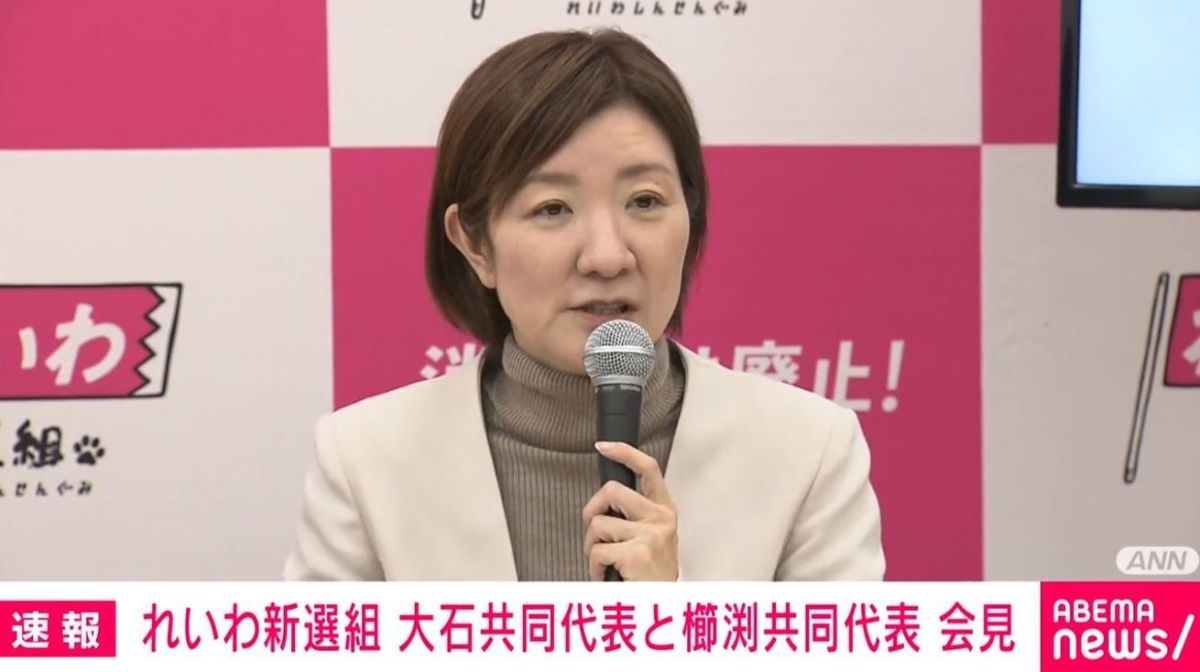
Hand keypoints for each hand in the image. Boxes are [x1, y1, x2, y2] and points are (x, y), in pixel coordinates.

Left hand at [582, 441, 678, 580]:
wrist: (663, 605)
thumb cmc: (651, 573)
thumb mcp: (652, 536)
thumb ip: (634, 515)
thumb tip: (603, 499)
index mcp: (664, 510)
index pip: (648, 468)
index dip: (624, 452)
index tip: (603, 446)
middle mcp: (661, 518)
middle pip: (611, 491)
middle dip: (592, 510)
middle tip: (594, 531)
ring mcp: (650, 534)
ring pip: (598, 524)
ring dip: (592, 546)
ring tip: (605, 562)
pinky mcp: (637, 553)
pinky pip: (597, 550)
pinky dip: (594, 566)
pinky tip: (606, 575)